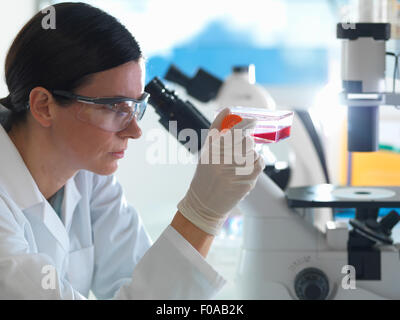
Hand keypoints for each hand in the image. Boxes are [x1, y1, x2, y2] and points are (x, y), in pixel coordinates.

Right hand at [177, 108, 264, 234]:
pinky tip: (245, 169)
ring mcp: (236, 173)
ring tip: (239, 162)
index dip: (248, 124)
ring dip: (250, 153)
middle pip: (247, 141)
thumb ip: (217, 129)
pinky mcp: (246, 182)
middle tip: (244, 145)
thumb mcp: (206, 151)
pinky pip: (259, 164)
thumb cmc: (205, 176)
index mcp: (212, 151)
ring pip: (254, 152)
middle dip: (248, 141)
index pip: (236, 131)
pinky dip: (256, 163)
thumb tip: (227, 109)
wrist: (205, 204)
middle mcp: (224, 162)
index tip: (253, 122)